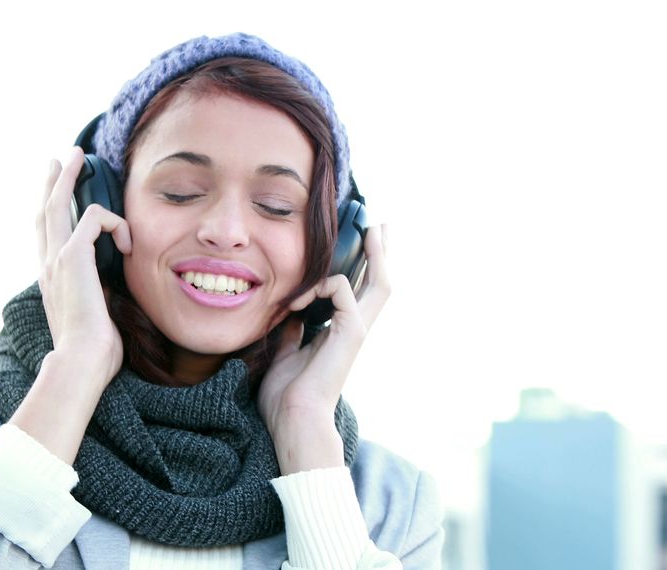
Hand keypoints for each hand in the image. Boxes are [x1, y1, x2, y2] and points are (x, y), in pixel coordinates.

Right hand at [35, 147, 131, 386]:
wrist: (80, 363)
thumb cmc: (94, 352)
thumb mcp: (97, 316)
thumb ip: (101, 296)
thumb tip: (116, 291)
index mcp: (52, 278)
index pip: (47, 234)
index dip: (51, 210)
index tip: (59, 193)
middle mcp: (48, 264)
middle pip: (45, 210)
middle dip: (53, 181)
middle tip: (61, 159)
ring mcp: (56, 259)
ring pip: (58, 204)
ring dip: (69, 177)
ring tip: (79, 158)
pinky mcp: (73, 257)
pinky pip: (94, 219)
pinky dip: (114, 224)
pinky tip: (127, 244)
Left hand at [258, 225, 389, 473]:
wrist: (293, 419)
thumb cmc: (286, 396)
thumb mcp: (284, 353)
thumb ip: (291, 331)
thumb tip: (289, 315)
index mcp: (339, 333)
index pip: (357, 293)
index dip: (361, 268)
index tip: (360, 242)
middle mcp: (355, 329)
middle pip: (379, 284)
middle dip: (381, 253)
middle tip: (380, 226)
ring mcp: (357, 330)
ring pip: (380, 283)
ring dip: (374, 254)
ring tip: (370, 230)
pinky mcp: (351, 332)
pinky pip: (341, 289)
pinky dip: (320, 284)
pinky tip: (298, 299)